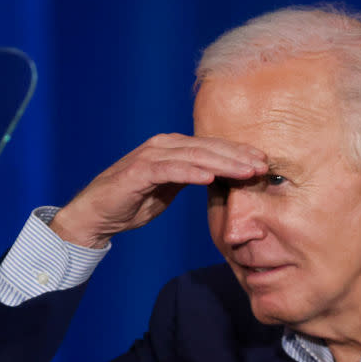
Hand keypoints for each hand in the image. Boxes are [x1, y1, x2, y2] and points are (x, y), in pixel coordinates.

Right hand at [49, 133, 266, 247]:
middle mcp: (163, 146)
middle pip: (208, 148)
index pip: (212, 148)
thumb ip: (191, 178)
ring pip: (194, 156)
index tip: (263, 162)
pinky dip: (191, 172)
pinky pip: (170, 170)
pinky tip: (210, 177)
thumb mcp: (169, 190)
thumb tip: (219, 178)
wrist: (97, 215)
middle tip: (263, 165)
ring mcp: (150, 156)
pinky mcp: (139, 171)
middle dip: (238, 156)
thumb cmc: (134, 202)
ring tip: (246, 171)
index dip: (238, 153)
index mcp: (173, 148)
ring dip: (223, 163)